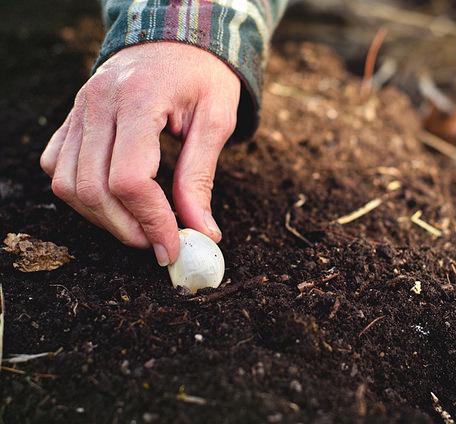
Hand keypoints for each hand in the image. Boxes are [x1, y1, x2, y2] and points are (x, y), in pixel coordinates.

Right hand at [40, 42, 239, 265]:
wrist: (176, 36)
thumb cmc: (203, 75)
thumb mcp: (217, 120)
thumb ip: (201, 176)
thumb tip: (202, 231)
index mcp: (139, 99)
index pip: (129, 179)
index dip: (152, 222)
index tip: (174, 247)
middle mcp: (98, 103)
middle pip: (92, 188)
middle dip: (128, 229)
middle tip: (160, 243)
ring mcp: (78, 109)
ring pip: (66, 184)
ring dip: (102, 218)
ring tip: (141, 226)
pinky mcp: (71, 118)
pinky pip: (55, 166)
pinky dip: (80, 194)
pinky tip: (116, 200)